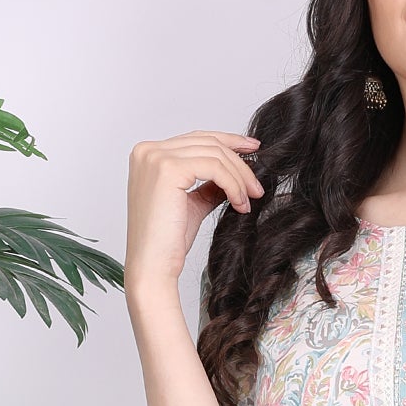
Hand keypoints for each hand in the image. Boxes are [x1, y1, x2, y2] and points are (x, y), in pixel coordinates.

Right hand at [125, 129, 264, 296]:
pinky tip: (240, 203)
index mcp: (148, 155)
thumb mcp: (192, 204)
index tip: (253, 149)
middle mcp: (148, 151)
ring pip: (214, 154)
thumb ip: (208, 184)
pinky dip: (233, 184)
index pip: (196, 138)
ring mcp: (156, 158)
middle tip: (257, 185)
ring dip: (239, 177)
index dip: (228, 141)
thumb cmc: (168, 243)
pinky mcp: (168, 169)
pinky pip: (215, 167)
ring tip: (250, 200)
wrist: (153, 267)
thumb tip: (234, 173)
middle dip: (239, 162)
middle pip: (207, 142)